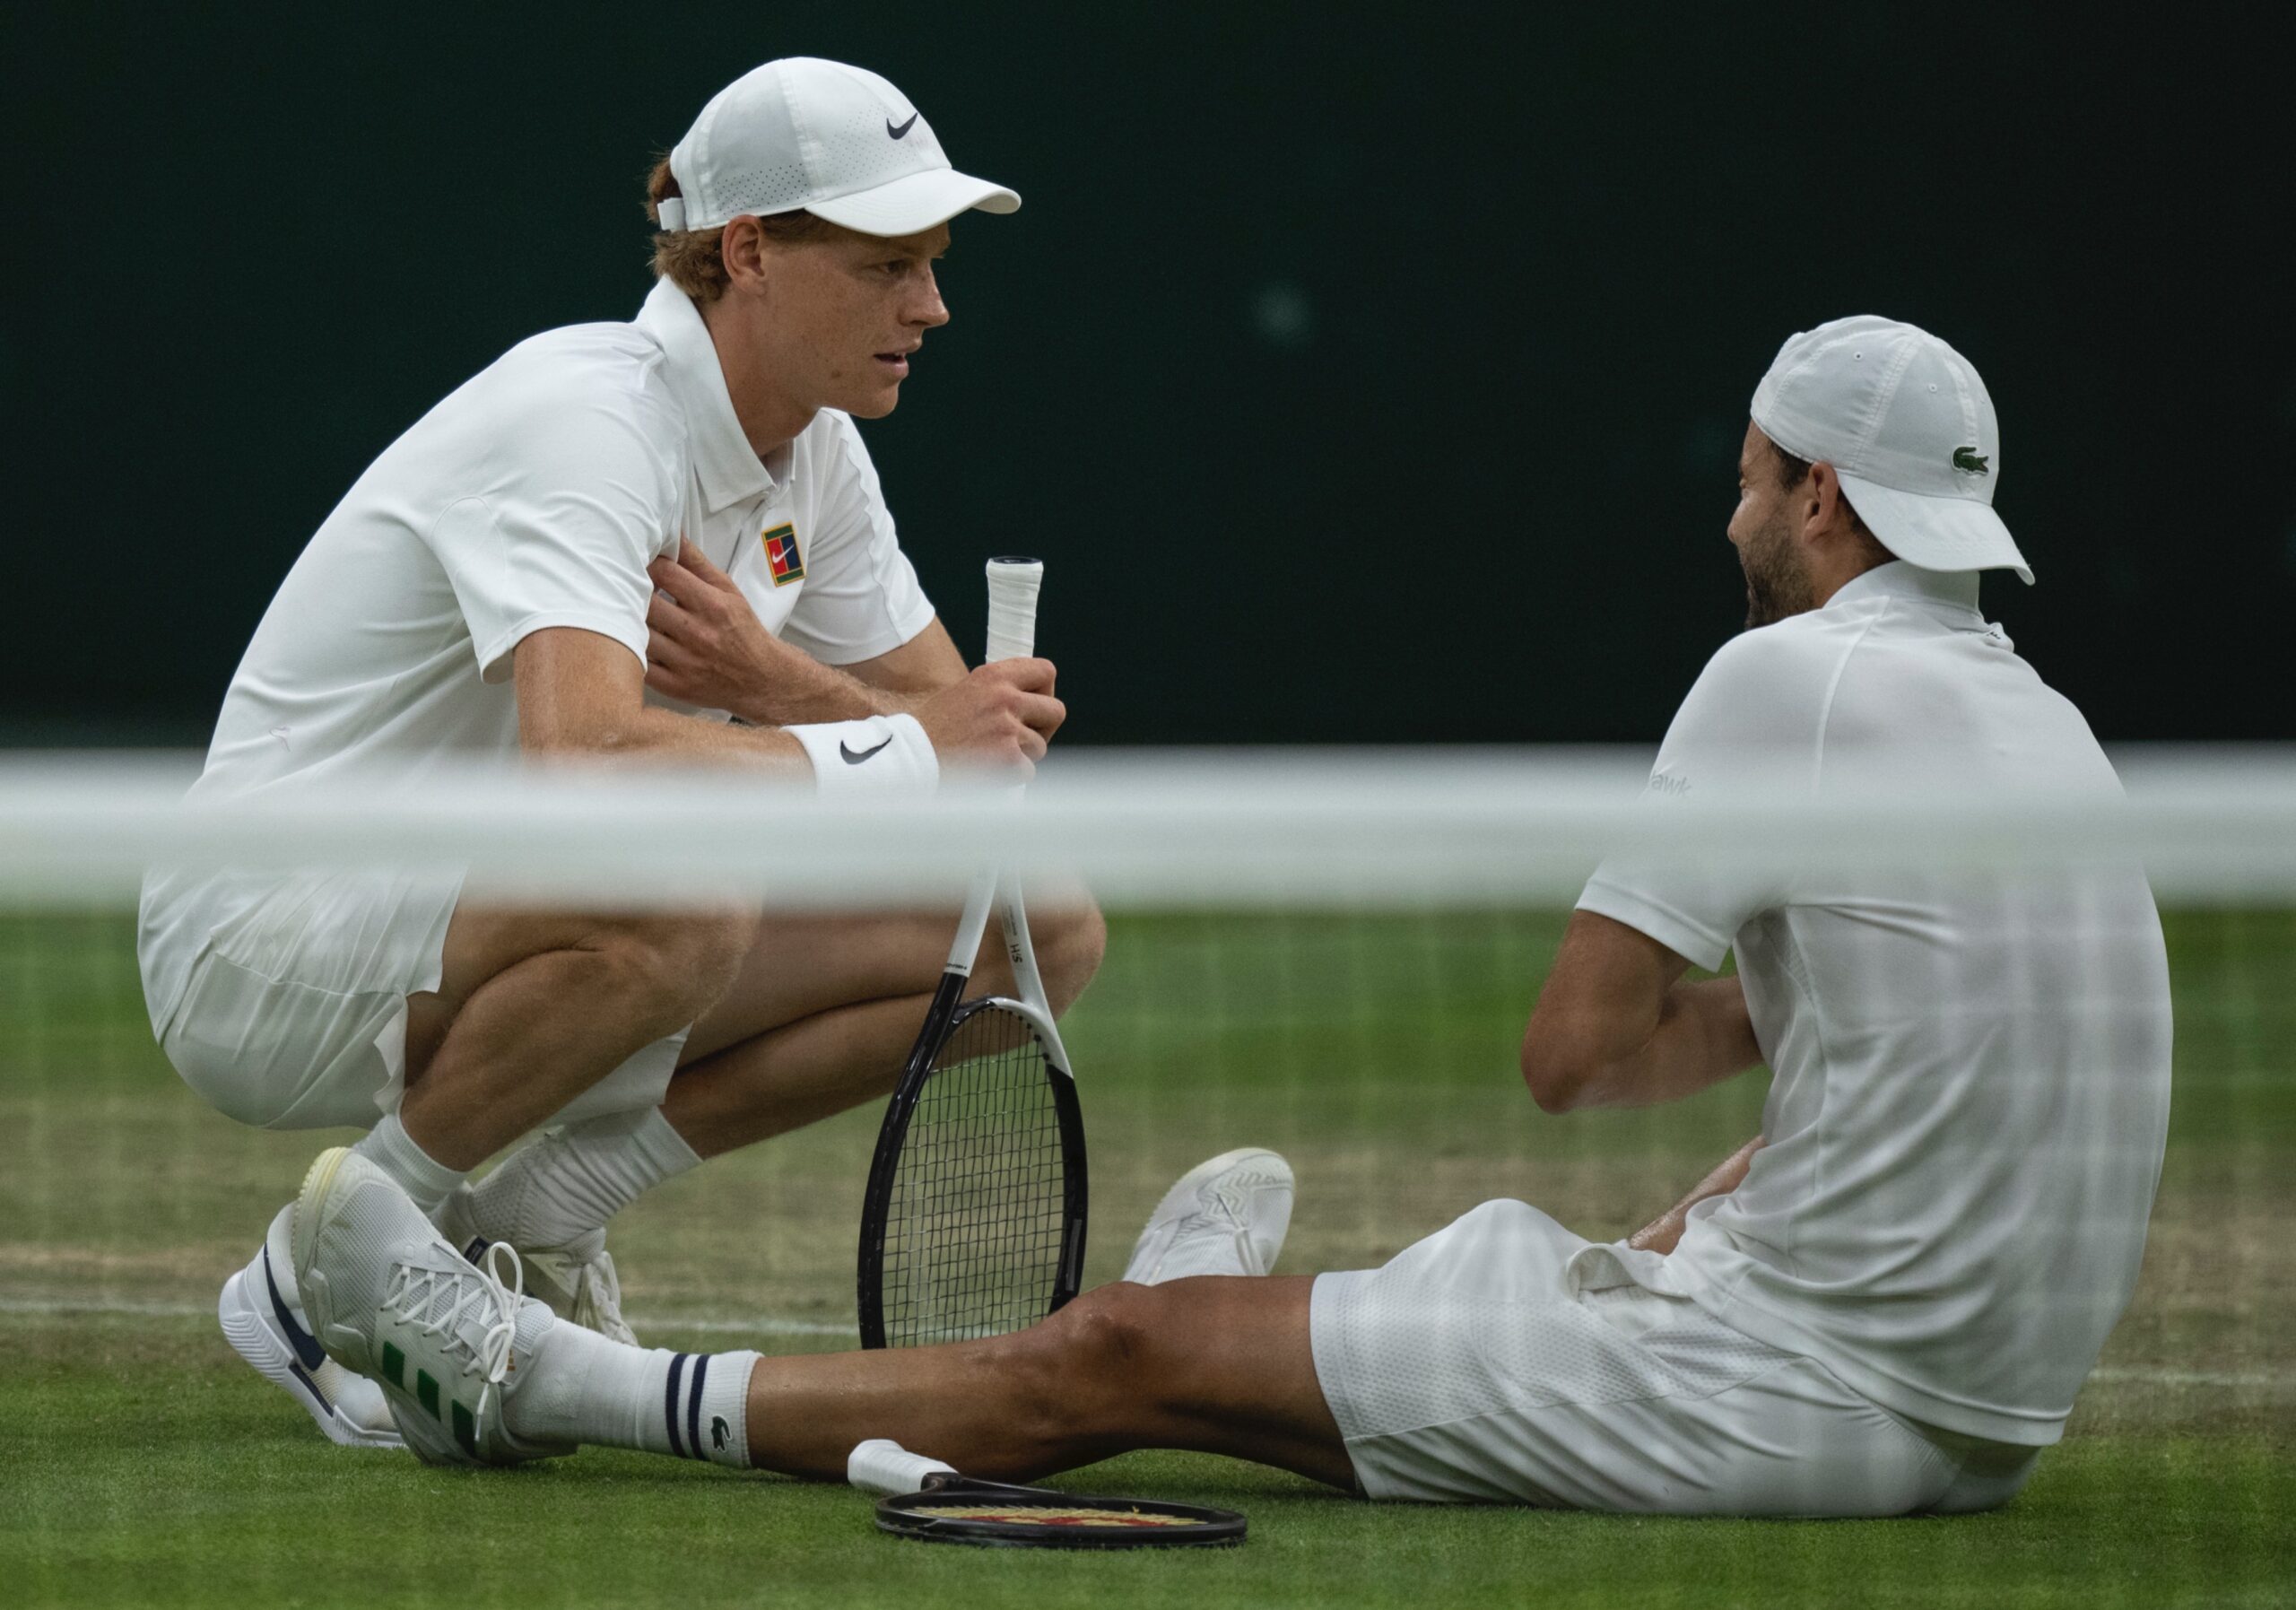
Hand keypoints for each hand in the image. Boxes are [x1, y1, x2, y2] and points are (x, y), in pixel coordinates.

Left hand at [645, 538, 797, 715]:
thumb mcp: (727, 590)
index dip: (648, 564)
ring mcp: (686, 662)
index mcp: (712, 605)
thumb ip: (697, 563)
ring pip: (640, 634)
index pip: (665, 573)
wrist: (762, 679)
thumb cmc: (742, 630)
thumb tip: (672, 534)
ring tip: (632, 615)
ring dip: (632, 622)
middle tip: (629, 588)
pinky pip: (640, 665)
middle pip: (646, 603)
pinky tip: (638, 643)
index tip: (643, 564)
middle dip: (635, 592)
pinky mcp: (676, 686)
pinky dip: (634, 653)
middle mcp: (698, 634)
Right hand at [915, 659, 1065, 778]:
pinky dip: (1012, 777)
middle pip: (1056, 710)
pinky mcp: (1008, 757)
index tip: (1032, 706)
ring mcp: (1008, 728)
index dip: (1045, 692)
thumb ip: (997, 692)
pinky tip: (989, 771)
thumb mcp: (964, 692)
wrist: (910, 756)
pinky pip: (1029, 771)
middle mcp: (1005, 697)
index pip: (1046, 671)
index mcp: (994, 676)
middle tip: (1022, 738)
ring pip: (1041, 746)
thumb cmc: (933, 728)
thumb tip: (1030, 702)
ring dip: (1023, 755)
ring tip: (992, 756)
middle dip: (1044, 728)